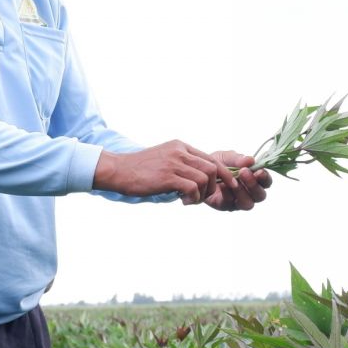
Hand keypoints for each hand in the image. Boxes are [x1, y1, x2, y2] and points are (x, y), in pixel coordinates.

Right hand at [94, 140, 238, 204]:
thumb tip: (200, 179)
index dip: (224, 173)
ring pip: (205, 178)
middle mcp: (180, 152)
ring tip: (189, 200)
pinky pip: (193, 188)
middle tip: (202, 197)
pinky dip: (192, 198)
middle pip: (212, 168)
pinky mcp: (167, 176)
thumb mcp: (164, 158)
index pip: (212, 158)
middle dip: (214, 186)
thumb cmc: (140, 169)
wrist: (118, 170)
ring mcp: (174, 163)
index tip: (229, 185)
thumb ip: (181, 164)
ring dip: (202, 195)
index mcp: (181, 146)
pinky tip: (183, 201)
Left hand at [204, 151, 271, 211]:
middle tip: (243, 173)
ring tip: (233, 181)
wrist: (199, 171)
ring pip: (248, 204)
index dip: (265, 178)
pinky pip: (231, 205)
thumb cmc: (217, 163)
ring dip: (242, 192)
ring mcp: (238, 201)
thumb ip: (238, 159)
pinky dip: (228, 194)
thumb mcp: (227, 157)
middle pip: (260, 196)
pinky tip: (221, 186)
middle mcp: (249, 192)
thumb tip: (251, 160)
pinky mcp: (226, 206)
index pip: (266, 182)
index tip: (258, 171)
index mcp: (254, 178)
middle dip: (253, 185)